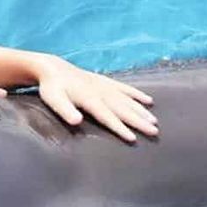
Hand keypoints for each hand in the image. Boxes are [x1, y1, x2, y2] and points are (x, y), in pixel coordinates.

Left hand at [33, 56, 157, 142]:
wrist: (52, 68)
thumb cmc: (52, 88)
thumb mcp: (54, 100)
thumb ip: (65, 111)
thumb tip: (76, 121)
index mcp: (89, 99)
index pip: (107, 116)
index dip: (119, 127)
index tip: (133, 138)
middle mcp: (101, 92)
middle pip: (122, 109)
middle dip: (138, 121)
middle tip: (155, 131)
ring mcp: (105, 85)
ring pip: (127, 99)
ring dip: (141, 110)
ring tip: (154, 121)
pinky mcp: (105, 81)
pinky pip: (125, 88)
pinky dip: (136, 94)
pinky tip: (149, 100)